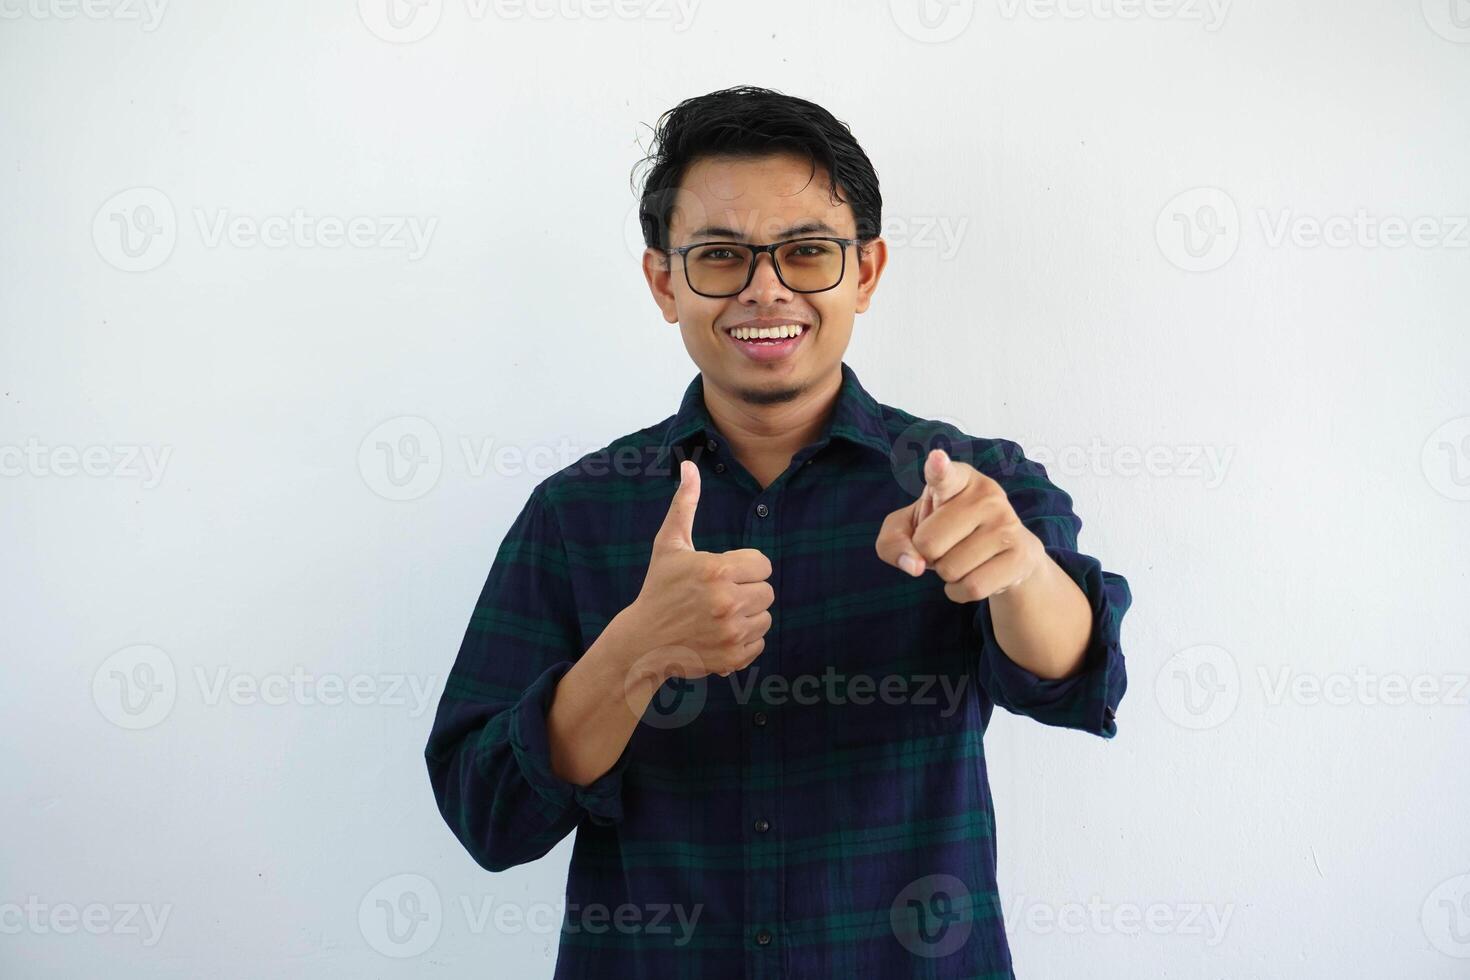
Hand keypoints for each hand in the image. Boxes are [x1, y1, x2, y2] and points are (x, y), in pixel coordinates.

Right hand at [627, 460, 773, 679]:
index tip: (723, 574)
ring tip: (719, 616)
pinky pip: (759, 643)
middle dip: (747, 591)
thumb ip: (685, 504)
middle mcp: (727, 602)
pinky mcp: (733, 658)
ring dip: (747, 616)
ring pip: (765, 618)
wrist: (643, 642)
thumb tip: (689, 466)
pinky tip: (719, 634)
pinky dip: (744, 640)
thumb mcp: (669, 544)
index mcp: (717, 570)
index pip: (762, 564)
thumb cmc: (659, 588)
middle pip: (767, 591)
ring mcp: (731, 632)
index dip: (745, 568)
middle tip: (719, 596)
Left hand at [875, 448, 1046, 602]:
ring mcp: (1007, 523)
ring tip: (964, 556)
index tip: (936, 460)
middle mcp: (986, 495)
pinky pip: (971, 587)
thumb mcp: (911, 530)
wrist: (1006, 553)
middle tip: (948, 543)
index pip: (943, 474)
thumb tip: (914, 565)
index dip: (938, 469)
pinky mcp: (1019, 555)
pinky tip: (972, 575)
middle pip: (928, 543)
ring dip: (947, 574)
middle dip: (928, 554)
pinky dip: (960, 591)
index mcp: (958, 477)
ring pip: (950, 569)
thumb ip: (893, 542)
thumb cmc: (948, 533)